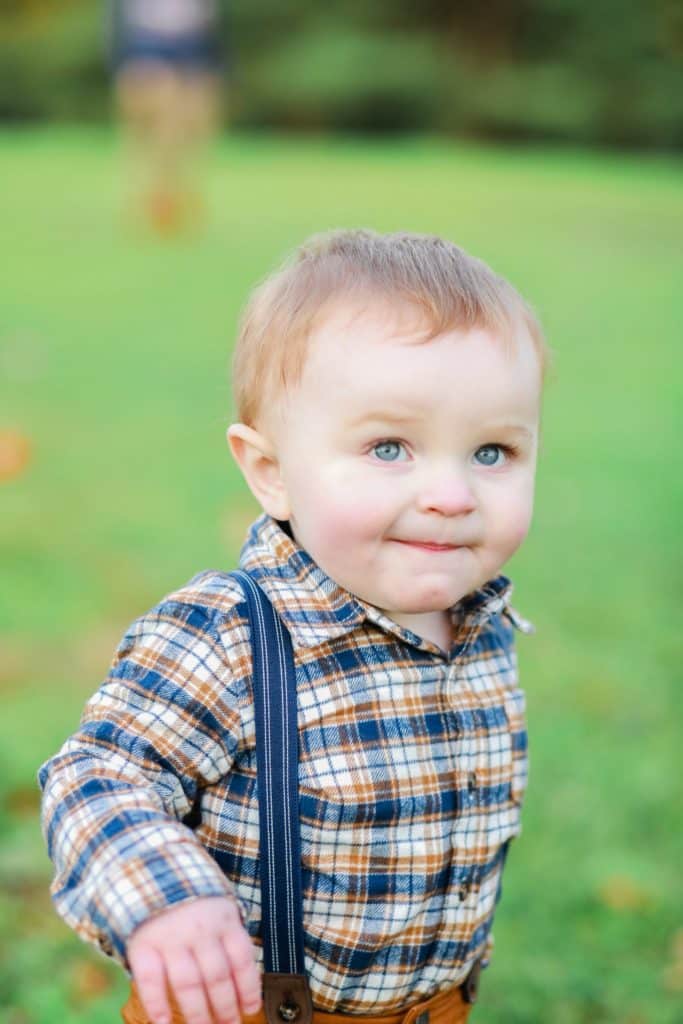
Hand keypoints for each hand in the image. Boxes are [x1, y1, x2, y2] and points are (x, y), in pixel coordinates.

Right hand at [127, 896, 261, 1023]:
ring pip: (188, 984)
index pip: (241, 959)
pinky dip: (156, 1004)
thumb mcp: (218, 902)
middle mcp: (200, 929)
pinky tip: (163, 1023)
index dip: (248, 988)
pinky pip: (151, 979)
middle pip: (217, 977)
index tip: (249, 1009)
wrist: (149, 865)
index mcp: (223, 918)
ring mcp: (171, 937)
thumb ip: (228, 933)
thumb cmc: (191, 893)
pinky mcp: (143, 943)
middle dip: (225, 1008)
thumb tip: (243, 976)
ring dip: (198, 1014)